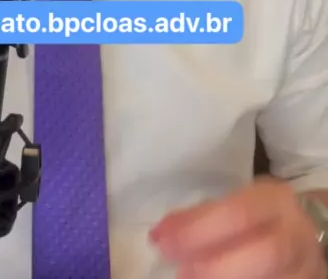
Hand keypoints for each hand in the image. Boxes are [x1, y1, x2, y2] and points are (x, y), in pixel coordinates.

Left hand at [149, 177, 325, 277]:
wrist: (309, 228)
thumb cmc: (265, 212)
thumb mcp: (240, 200)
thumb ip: (204, 215)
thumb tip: (161, 232)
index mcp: (275, 201)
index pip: (239, 213)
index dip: (199, 229)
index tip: (162, 239)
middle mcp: (295, 235)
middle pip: (263, 255)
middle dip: (215, 266)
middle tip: (178, 270)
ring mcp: (304, 268)